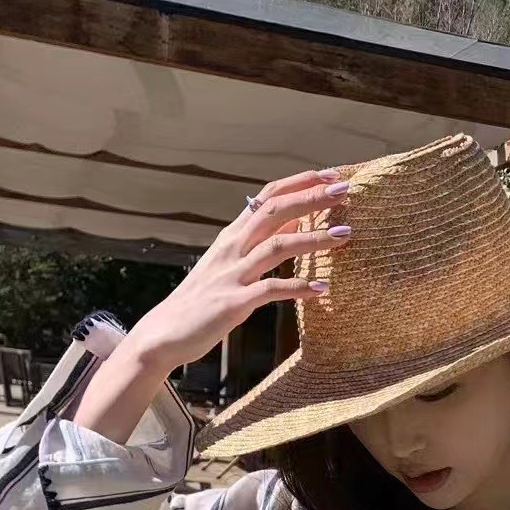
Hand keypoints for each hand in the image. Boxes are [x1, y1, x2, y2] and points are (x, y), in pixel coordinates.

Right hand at [129, 168, 351, 371]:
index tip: (331, 177)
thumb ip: (258, 244)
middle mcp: (232, 248)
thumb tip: (294, 224)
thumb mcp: (230, 264)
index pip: (267, 197)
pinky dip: (298, 287)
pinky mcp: (234, 302)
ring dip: (313, 239)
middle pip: (274, 211)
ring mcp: (232, 274)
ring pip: (277, 246)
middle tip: (344, 192)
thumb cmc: (202, 300)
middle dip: (310, 198)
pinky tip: (321, 289)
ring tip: (344, 236)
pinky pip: (271, 289)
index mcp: (232, 236)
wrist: (165, 333)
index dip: (299, 183)